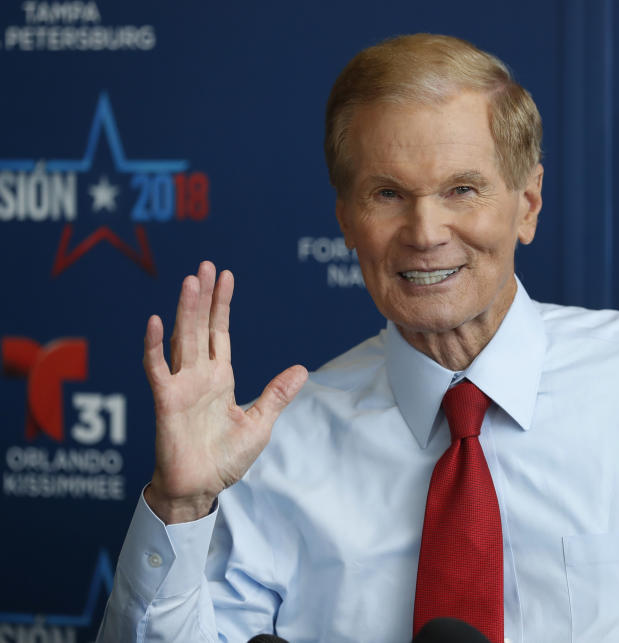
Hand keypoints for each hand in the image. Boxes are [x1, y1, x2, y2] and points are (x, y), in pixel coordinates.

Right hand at [142, 261, 307, 522]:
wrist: (200, 488)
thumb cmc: (225, 458)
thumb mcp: (259, 423)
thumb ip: (276, 395)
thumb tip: (302, 368)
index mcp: (220, 378)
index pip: (220, 333)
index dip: (223, 305)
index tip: (226, 276)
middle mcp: (199, 376)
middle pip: (201, 327)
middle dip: (204, 297)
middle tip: (206, 266)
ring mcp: (181, 386)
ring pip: (182, 339)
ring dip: (185, 310)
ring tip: (191, 282)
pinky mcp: (166, 401)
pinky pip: (158, 369)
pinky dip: (154, 346)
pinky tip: (155, 322)